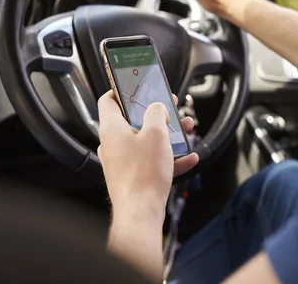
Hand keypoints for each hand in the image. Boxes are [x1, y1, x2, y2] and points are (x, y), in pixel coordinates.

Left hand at [97, 91, 198, 215]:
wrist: (141, 212)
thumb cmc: (143, 174)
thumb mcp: (156, 133)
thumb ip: (157, 113)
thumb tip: (157, 107)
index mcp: (112, 128)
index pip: (109, 99)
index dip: (122, 89)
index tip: (137, 86)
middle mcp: (113, 143)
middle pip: (133, 120)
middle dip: (156, 114)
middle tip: (170, 109)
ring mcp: (122, 161)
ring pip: (145, 140)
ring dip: (167, 135)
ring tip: (186, 132)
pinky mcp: (132, 176)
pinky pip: (152, 161)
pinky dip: (169, 157)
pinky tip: (188, 158)